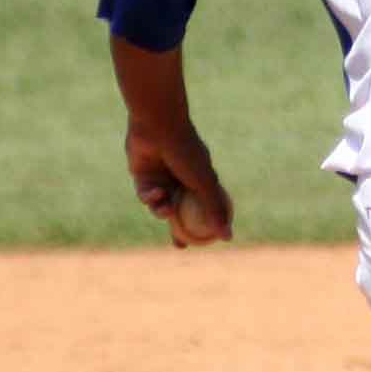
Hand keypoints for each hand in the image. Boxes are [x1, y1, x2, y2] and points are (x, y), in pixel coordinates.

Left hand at [123, 119, 233, 248]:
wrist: (159, 127)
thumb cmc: (186, 152)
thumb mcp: (204, 185)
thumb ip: (215, 211)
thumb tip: (228, 238)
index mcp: (200, 180)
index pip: (204, 208)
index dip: (204, 227)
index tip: (204, 244)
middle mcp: (181, 180)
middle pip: (181, 212)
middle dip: (178, 230)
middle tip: (179, 245)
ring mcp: (162, 178)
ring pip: (161, 205)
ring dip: (161, 211)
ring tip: (165, 208)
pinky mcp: (142, 175)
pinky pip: (145, 195)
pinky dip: (149, 197)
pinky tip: (154, 191)